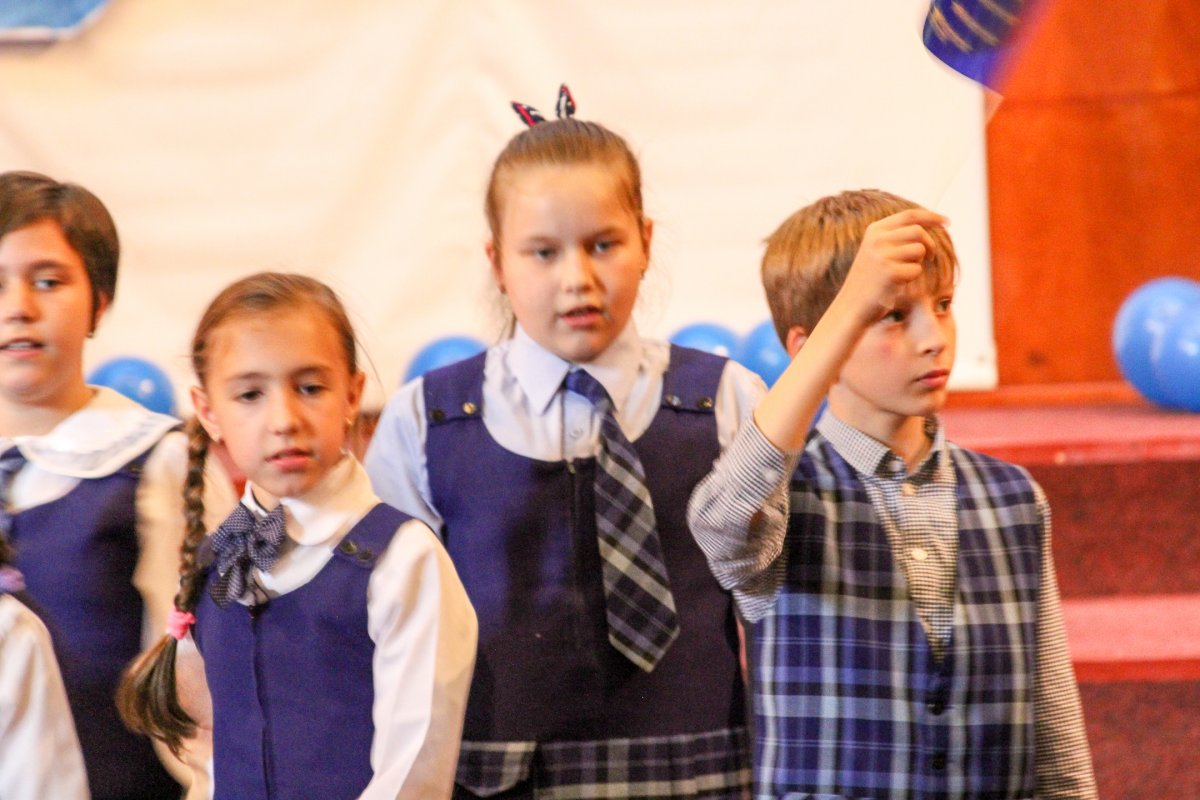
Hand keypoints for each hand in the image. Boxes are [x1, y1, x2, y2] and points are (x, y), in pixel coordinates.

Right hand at [836, 208, 947, 326]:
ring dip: (918, 262)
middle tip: (930, 257)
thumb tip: (930, 225)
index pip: (910, 215)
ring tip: (904, 272)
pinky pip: (916, 269)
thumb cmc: (870, 279)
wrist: (851, 305)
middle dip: (930, 243)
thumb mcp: (878, 251)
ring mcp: (883, 255)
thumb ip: (898, 236)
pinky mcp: (890, 273)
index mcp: (874, 230)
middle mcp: (877, 239)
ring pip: (919, 250)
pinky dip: (911, 277)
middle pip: (918, 231)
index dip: (931, 217)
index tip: (947, 222)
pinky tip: (897, 284)